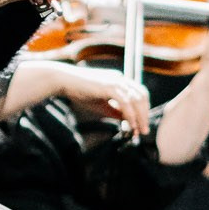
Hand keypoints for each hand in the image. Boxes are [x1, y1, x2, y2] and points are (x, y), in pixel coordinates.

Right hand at [32, 61, 152, 135]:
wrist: (63, 81)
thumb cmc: (79, 91)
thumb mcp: (101, 104)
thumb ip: (115, 111)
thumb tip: (128, 121)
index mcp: (119, 80)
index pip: (138, 94)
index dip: (142, 110)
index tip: (140, 125)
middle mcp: (120, 78)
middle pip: (142, 95)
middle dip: (145, 114)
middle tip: (144, 130)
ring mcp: (115, 81)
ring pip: (137, 98)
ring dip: (140, 116)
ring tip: (138, 130)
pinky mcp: (109, 86)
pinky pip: (126, 102)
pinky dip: (130, 115)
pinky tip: (129, 125)